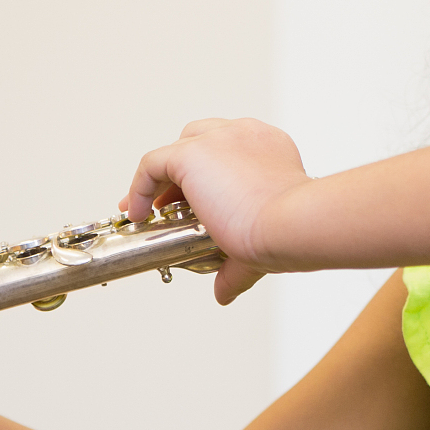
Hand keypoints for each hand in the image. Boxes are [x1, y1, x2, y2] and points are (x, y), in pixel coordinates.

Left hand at [121, 117, 311, 303]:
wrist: (291, 223)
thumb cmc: (290, 230)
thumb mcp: (260, 242)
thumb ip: (237, 265)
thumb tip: (224, 292)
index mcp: (266, 148)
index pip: (226, 152)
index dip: (202, 178)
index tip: (188, 201)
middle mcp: (243, 136)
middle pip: (198, 142)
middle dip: (178, 174)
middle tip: (164, 206)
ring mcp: (217, 140)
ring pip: (174, 151)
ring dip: (157, 181)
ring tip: (145, 211)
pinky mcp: (192, 153)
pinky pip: (152, 164)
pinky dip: (139, 188)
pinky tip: (138, 213)